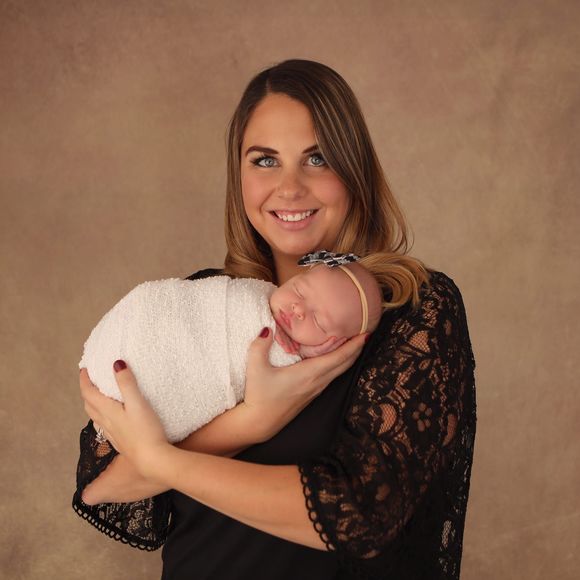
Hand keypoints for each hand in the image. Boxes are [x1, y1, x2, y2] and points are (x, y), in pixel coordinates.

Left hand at [80, 364, 169, 477]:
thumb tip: (116, 363)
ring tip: (98, 396)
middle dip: (87, 391)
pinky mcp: (120, 442)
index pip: (89, 393)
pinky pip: (104, 426)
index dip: (84, 380)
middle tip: (90, 380)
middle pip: (89, 405)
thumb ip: (127, 383)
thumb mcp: (138, 403)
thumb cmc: (146, 431)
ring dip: (92, 404)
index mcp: (108, 411)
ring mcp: (113, 434)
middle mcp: (106, 423)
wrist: (151, 459)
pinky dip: (102, 417)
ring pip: (95, 417)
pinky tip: (111, 419)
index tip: (84, 369)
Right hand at [241, 327, 367, 441]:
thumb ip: (260, 345)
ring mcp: (316, 389)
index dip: (354, 345)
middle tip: (365, 332)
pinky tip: (336, 359)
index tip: (365, 333)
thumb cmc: (259, 396)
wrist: (259, 423)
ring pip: (340, 371)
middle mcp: (317, 382)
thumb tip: (267, 328)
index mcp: (309, 373)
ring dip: (350, 357)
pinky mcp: (312, 394)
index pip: (338, 357)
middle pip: (345, 364)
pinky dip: (340, 365)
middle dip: (357, 348)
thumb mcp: (255, 368)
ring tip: (354, 343)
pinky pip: (332, 376)